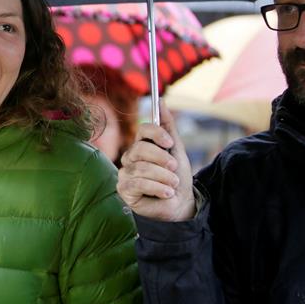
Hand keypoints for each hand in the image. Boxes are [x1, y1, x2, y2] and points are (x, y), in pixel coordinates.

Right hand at [117, 102, 195, 221]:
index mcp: (142, 145)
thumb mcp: (176, 149)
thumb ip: (168, 126)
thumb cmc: (177, 176)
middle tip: (174, 169)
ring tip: (172, 184)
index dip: (157, 134)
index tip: (170, 143)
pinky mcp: (123, 190)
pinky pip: (138, 183)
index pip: (143, 130)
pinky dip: (157, 188)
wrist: (181, 203)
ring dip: (164, 177)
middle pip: (141, 149)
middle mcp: (130, 157)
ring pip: (142, 168)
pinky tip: (166, 193)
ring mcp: (125, 173)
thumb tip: (161, 100)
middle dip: (162, 159)